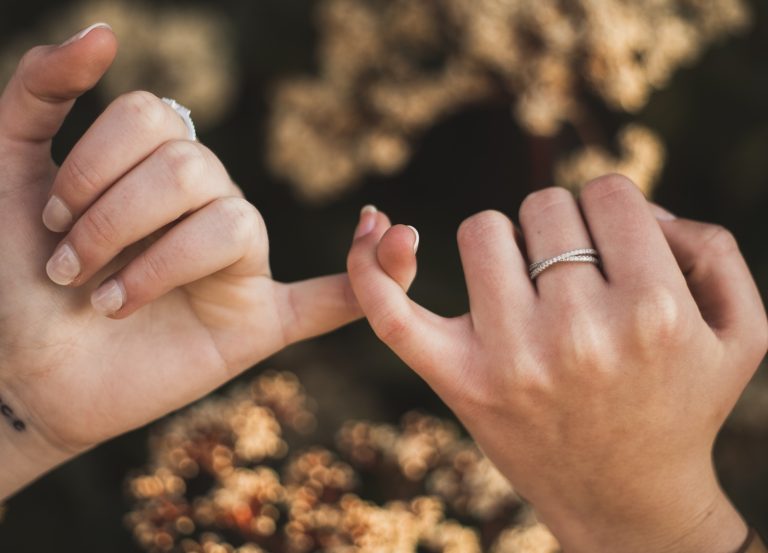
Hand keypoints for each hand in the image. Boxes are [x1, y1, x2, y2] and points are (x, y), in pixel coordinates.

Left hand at [0, 25, 392, 498]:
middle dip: (114, 217)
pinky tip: (397, 246)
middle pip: (193, 169)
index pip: (160, 122)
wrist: (20, 373)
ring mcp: (237, 267)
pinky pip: (326, 302)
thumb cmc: (10, 274)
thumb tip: (109, 32)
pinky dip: (368, 277)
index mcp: (160, 167)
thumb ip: (38, 92)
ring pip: (230, 225)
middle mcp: (207, 207)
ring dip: (156, 264)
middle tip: (69, 270)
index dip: (97, 163)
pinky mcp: (255, 324)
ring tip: (108, 305)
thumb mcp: (4, 170)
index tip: (46, 219)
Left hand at [348, 176, 767, 551]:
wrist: (627, 500)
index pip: (607, 194)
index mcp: (654, 311)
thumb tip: (634, 205)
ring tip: (527, 287)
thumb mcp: (739, 331)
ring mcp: (511, 359)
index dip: (610, 212)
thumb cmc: (682, 406)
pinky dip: (372, 269)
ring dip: (503, 244)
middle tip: (573, 281)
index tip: (611, 248)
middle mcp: (579, 333)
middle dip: (560, 231)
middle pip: (543, 207)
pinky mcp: (459, 382)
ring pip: (481, 232)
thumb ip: (709, 247)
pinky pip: (393, 312)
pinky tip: (375, 227)